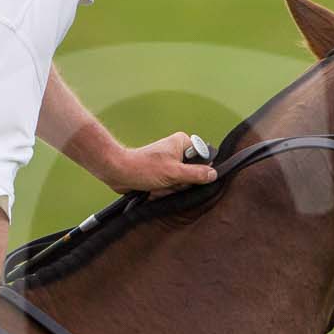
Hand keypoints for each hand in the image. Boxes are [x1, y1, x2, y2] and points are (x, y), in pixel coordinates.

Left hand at [100, 131, 217, 196]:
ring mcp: (170, 163)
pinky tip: (154, 190)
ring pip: (181, 183)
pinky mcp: (162, 173)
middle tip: (167, 182)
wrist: (119, 173)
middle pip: (192, 174)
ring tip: (157, 186)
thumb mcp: (174, 173)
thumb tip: (214, 174)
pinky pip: (171, 186)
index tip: (184, 176)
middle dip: (180, 184)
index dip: (197, 172)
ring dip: (170, 189)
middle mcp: (178, 151)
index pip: (203, 159)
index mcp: (183, 142)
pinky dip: (163, 191)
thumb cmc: (144, 168)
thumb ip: (196, 174)